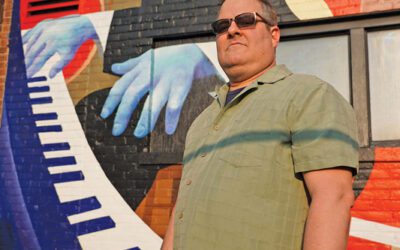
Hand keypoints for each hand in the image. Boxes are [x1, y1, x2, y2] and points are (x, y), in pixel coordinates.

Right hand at [22, 15, 97, 77]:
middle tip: (22, 70)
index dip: (32, 68)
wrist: (77, 27)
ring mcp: (43, 28)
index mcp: (54, 44)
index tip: (27, 75)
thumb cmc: (72, 44)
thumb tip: (50, 76)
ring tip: (24, 62)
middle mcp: (47, 35)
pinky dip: (25, 40)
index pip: (40, 59)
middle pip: (32, 51)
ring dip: (26, 53)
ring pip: (30, 43)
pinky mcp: (41, 24)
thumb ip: (59, 66)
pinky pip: (30, 33)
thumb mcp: (68, 56)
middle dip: (27, 62)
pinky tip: (20, 47)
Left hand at [100, 44, 216, 137]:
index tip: (104, 115)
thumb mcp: (147, 58)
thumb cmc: (167, 58)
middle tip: (116, 131)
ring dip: (146, 119)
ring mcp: (166, 81)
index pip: (121, 86)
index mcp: (140, 70)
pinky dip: (172, 118)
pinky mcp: (181, 86)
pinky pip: (176, 104)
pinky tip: (169, 131)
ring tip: (139, 134)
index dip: (111, 101)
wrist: (191, 52)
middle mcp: (151, 75)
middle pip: (132, 94)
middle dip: (123, 113)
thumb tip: (113, 68)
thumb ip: (130, 65)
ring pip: (153, 102)